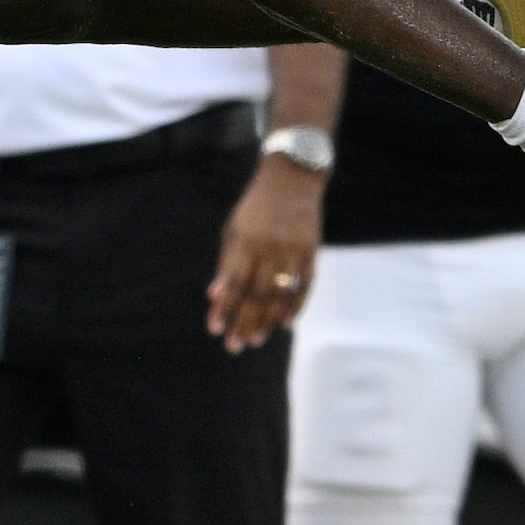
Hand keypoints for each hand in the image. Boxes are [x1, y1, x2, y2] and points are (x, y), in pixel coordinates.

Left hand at [206, 153, 323, 354]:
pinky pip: (304, 286)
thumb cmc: (256, 207)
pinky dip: (295, 306)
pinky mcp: (311, 252)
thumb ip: (226, 262)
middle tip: (234, 346)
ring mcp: (292, 251)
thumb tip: (214, 295)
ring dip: (266, 321)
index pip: (233, 282)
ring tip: (255, 340)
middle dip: (243, 322)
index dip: (223, 307)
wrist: (292, 178)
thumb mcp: (234, 228)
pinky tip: (285, 324)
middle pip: (256, 294)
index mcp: (246, 241)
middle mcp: (269, 248)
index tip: (214, 329)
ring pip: (278, 295)